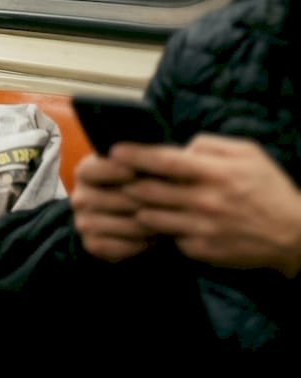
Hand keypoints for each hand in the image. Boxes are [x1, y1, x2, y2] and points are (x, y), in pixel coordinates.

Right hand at [70, 150, 156, 262]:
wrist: (138, 217)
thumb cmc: (143, 184)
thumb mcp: (141, 167)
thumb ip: (143, 160)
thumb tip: (153, 157)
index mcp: (85, 172)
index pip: (92, 170)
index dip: (113, 171)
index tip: (134, 172)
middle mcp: (79, 197)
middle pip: (108, 200)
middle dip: (139, 202)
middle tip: (165, 203)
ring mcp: (83, 222)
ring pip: (114, 225)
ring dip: (141, 226)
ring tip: (164, 223)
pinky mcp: (91, 244)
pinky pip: (112, 247)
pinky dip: (134, 245)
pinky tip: (150, 240)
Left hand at [116, 135, 300, 276]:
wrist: (294, 236)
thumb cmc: (268, 189)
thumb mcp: (248, 154)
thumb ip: (209, 144)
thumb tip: (179, 147)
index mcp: (214, 173)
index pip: (163, 161)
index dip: (134, 155)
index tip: (113, 151)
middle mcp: (204, 201)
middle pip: (147, 191)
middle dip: (126, 183)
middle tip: (116, 178)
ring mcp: (201, 228)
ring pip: (149, 217)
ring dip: (138, 208)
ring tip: (135, 200)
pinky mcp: (201, 250)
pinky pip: (168, 237)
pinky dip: (161, 230)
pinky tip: (162, 222)